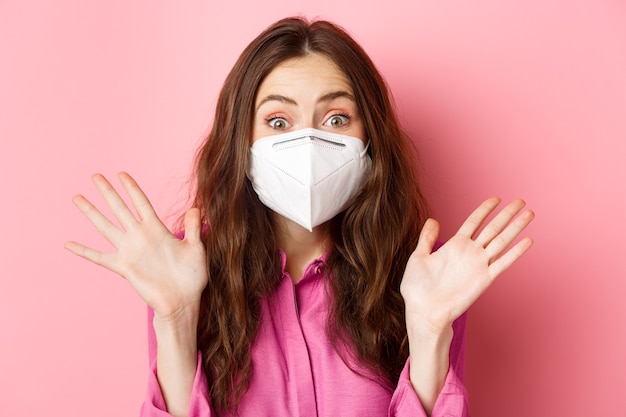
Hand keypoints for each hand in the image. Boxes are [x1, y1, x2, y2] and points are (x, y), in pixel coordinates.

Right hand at [65, 172, 207, 320]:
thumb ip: (192, 228)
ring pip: (106, 226)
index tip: (121, 173)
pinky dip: (84, 251)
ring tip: (77, 198)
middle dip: (108, 192)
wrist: (184, 301)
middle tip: (95, 176)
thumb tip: (196, 208)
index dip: (132, 188)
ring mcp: (130, 251)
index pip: (141, 203)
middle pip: (120, 208)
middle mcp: (140, 237)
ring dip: (91, 212)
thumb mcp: (196, 248)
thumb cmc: (192, 276)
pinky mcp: (124, 268)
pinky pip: (100, 257)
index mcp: (157, 229)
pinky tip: (69, 244)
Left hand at [400, 197, 534, 336]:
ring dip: (516, 228)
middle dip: (507, 215)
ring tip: (530, 213)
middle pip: (492, 228)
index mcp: (454, 246)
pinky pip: (503, 263)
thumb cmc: (417, 288)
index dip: (484, 210)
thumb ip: (426, 238)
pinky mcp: (484, 279)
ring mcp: (478, 265)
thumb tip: (433, 219)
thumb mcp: (418, 257)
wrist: (423, 311)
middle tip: (521, 201)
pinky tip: (528, 241)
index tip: (496, 199)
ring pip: (501, 241)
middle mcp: (469, 253)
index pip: (473, 222)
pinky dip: (515, 252)